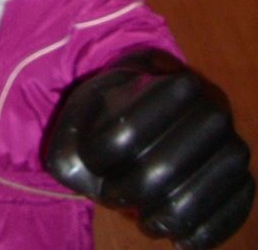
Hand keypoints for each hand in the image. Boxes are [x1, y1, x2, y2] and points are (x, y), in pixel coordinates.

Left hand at [45, 51, 254, 249]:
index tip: (93, 159)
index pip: (127, 130)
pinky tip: (180, 240)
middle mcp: (209, 104)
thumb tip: (81, 166)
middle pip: (166, 165)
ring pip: (201, 191)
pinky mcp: (243, 178)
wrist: (148, 116)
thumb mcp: (80, 117)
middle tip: (115, 198)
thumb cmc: (109, 117)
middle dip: (134, 191)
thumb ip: (69, 141)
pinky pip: (234, 210)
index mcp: (163, 78)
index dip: (102, 157)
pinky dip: (204, 233)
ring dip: (168, 217)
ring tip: (146, 222)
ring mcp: (230, 141)